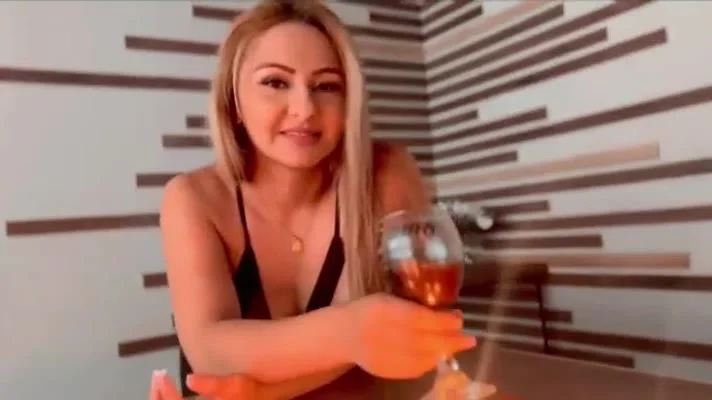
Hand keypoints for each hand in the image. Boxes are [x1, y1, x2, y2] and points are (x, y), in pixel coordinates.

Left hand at [149, 369, 259, 399]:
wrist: (265, 395)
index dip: (167, 393)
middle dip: (158, 397)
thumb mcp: (237, 385)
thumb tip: (189, 379)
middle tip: (156, 376)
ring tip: (160, 382)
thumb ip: (212, 384)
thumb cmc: (253, 391)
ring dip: (163, 399)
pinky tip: (170, 393)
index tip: (161, 374)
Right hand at [344, 293, 475, 379]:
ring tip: (459, 345)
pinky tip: (439, 355)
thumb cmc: (370, 310)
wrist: (343, 335)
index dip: (443, 321)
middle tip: (470, 339)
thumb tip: (449, 314)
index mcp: (384, 310)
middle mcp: (384, 334)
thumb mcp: (388, 299)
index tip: (460, 318)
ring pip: (423, 358)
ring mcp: (385, 356)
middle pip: (425, 340)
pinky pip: (415, 369)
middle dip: (451, 340)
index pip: (420, 318)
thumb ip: (414, 306)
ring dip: (444, 352)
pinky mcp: (387, 371)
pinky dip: (430, 362)